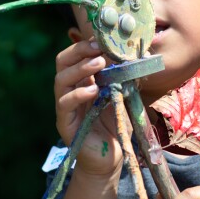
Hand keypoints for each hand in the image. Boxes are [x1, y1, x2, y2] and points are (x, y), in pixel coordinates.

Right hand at [54, 39, 122, 177]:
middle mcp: (70, 91)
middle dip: (79, 51)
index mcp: (81, 82)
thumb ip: (124, 77)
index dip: (85, 45)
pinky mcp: (66, 124)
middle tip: (98, 47)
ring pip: (61, 81)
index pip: (74, 56)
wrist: (112, 159)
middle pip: (62, 63)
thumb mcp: (122, 95)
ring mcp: (66, 108)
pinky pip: (65, 105)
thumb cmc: (116, 125)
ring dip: (80, 69)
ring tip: (98, 63)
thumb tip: (138, 53)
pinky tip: (93, 90)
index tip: (102, 39)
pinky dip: (78, 94)